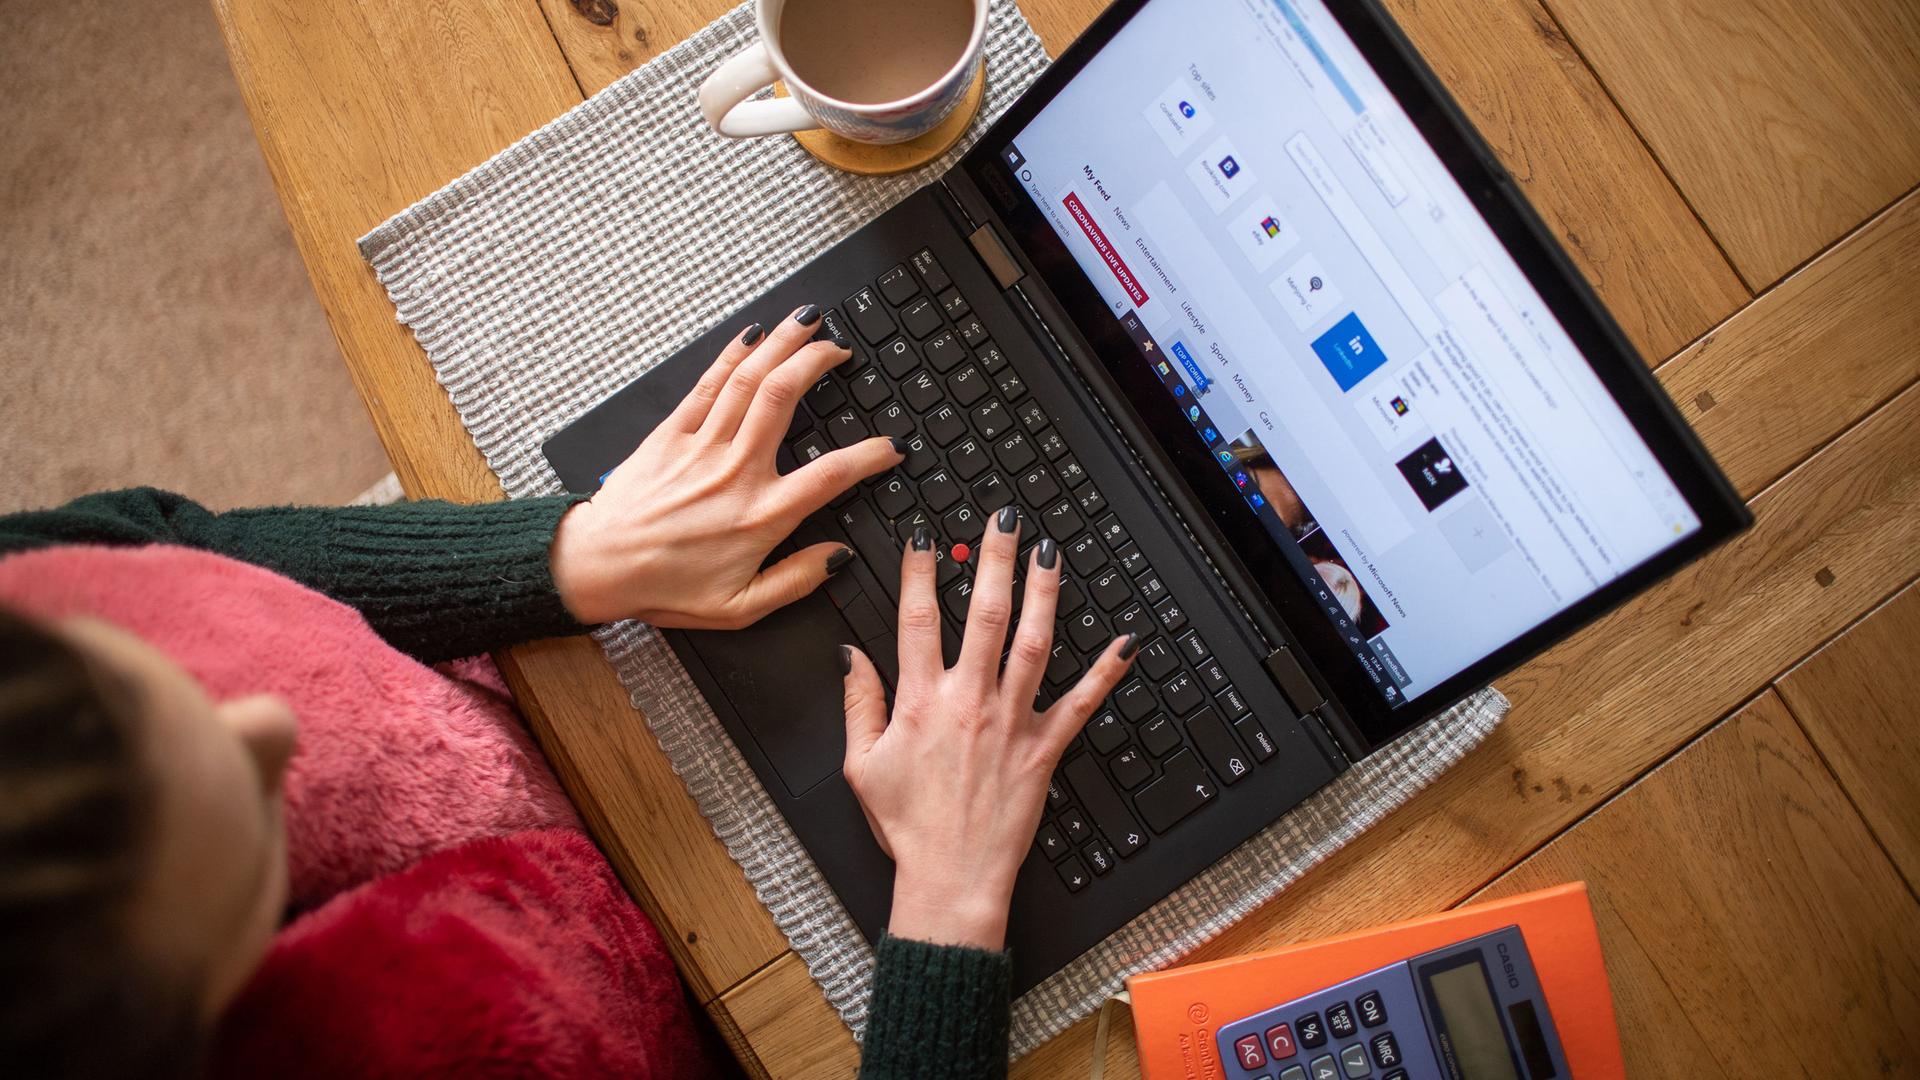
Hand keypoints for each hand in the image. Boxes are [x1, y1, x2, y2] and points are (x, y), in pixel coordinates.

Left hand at [550, 306, 904, 627]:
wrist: (596, 567)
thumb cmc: (663, 588)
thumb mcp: (739, 606)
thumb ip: (796, 581)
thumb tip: (838, 557)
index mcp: (760, 516)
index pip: (831, 474)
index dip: (870, 455)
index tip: (891, 445)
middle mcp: (735, 472)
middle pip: (785, 398)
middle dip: (818, 362)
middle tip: (840, 350)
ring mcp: (701, 447)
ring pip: (749, 380)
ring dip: (782, 344)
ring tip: (807, 322)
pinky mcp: (670, 434)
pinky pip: (708, 385)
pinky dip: (732, 355)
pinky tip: (752, 336)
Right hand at [839, 508, 1138, 949]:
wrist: (950, 880)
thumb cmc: (907, 827)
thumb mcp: (861, 765)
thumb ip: (858, 703)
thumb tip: (851, 655)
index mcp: (921, 702)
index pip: (916, 619)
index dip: (918, 570)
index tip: (924, 533)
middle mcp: (969, 702)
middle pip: (985, 614)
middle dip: (994, 559)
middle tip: (1003, 518)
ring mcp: (1011, 723)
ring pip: (1033, 644)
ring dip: (1045, 593)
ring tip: (1050, 553)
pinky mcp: (1044, 750)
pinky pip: (1081, 704)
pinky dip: (1106, 673)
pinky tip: (1126, 642)